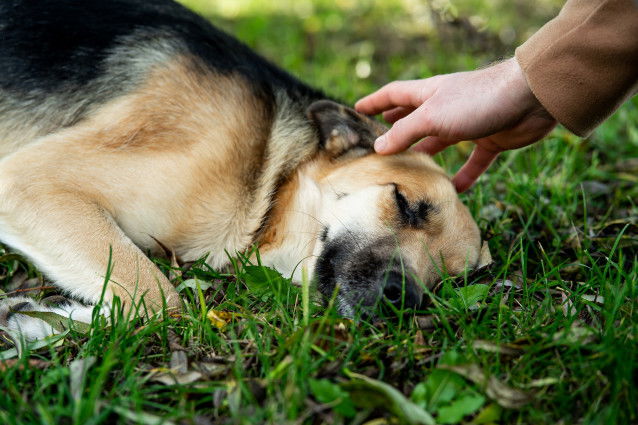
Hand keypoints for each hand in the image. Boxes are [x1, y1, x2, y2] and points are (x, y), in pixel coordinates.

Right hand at [355, 58, 556, 191]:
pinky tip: (455, 191)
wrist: (530, 98)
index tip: (357, 109)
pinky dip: (464, 176)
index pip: (394, 95)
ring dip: (426, 155)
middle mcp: (446, 107)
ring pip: (441, 142)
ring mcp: (468, 123)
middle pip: (415, 118)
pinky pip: (473, 162)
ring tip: (410, 170)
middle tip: (380, 141)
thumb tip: (379, 147)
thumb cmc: (477, 100)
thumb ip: (405, 132)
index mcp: (429, 94)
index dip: (375, 102)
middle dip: (397, 128)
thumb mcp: (432, 116)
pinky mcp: (490, 139)